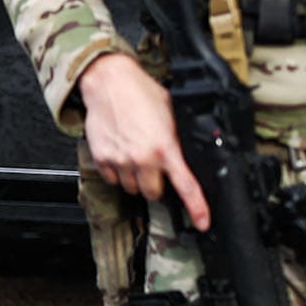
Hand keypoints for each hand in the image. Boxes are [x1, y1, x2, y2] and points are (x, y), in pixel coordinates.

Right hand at [78, 52, 209, 229]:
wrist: (109, 82)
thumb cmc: (142, 93)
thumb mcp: (172, 115)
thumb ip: (179, 139)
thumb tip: (190, 155)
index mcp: (166, 148)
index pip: (186, 186)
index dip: (197, 208)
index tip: (203, 222)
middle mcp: (142, 158)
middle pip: (154, 193)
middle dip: (158, 185)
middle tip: (157, 167)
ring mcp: (120, 160)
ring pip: (133, 189)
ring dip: (138, 179)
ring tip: (138, 156)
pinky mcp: (102, 158)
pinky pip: (113, 179)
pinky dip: (119, 173)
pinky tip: (123, 154)